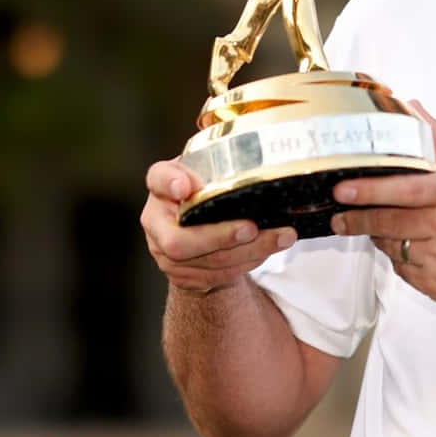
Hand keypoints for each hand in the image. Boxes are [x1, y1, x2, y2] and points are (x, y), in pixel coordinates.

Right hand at [140, 159, 297, 293]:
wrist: (201, 228)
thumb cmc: (207, 191)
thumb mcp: (210, 169)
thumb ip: (220, 163)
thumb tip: (245, 160)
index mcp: (162, 187)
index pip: (159, 179)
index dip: (169, 183)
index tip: (184, 187)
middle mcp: (155, 222)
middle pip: (179, 241)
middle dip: (220, 237)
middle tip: (252, 228)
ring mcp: (165, 254)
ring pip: (206, 262)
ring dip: (248, 252)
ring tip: (280, 238)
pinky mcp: (183, 276)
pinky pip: (216, 275)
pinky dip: (246, 263)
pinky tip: (266, 250)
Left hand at [330, 102, 435, 316]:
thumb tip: (413, 108)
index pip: (407, 189)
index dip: (371, 189)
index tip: (343, 189)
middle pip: (390, 222)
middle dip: (358, 219)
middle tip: (339, 215)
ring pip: (393, 247)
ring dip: (382, 238)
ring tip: (378, 229)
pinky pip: (404, 272)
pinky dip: (401, 260)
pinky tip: (412, 251)